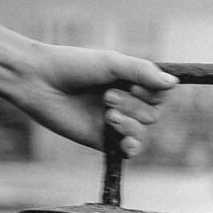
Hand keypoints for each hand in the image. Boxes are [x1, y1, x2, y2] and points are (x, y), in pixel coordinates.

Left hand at [6, 44, 177, 155]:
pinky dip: (132, 146)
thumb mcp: (110, 62)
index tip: (132, 83)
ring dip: (130, 122)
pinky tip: (126, 143)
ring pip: (143, 131)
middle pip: (154, 113)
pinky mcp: (101, 140)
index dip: (152, 91)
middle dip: (134, 105)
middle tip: (107, 96)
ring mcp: (114, 122)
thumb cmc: (72, 66)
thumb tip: (173, 83)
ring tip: (107, 111)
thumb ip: (141, 71)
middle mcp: (125, 102)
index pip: (160, 93)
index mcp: (129, 82)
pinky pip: (129, 150)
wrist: (38, 81)